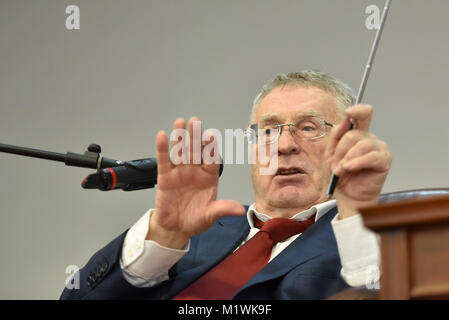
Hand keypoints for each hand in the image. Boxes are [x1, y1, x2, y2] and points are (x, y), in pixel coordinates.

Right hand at [148, 117, 245, 248]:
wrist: (176, 229)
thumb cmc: (195, 220)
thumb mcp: (211, 215)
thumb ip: (223, 209)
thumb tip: (240, 210)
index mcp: (209, 177)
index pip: (212, 159)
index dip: (211, 148)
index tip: (211, 136)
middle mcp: (195, 171)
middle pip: (196, 150)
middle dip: (196, 136)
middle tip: (195, 121)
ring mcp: (180, 172)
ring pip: (180, 151)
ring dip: (180, 137)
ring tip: (180, 123)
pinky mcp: (165, 177)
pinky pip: (164, 161)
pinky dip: (162, 149)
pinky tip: (162, 136)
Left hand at [326, 105, 391, 218]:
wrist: (348, 195)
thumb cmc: (341, 175)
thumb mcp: (331, 153)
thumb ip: (337, 135)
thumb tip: (346, 120)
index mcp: (358, 134)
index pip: (363, 115)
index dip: (358, 110)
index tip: (349, 112)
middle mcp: (370, 139)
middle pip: (353, 134)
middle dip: (340, 150)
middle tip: (335, 165)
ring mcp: (379, 149)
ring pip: (361, 144)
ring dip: (346, 158)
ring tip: (342, 170)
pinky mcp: (384, 160)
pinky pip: (370, 156)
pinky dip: (357, 162)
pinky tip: (350, 168)